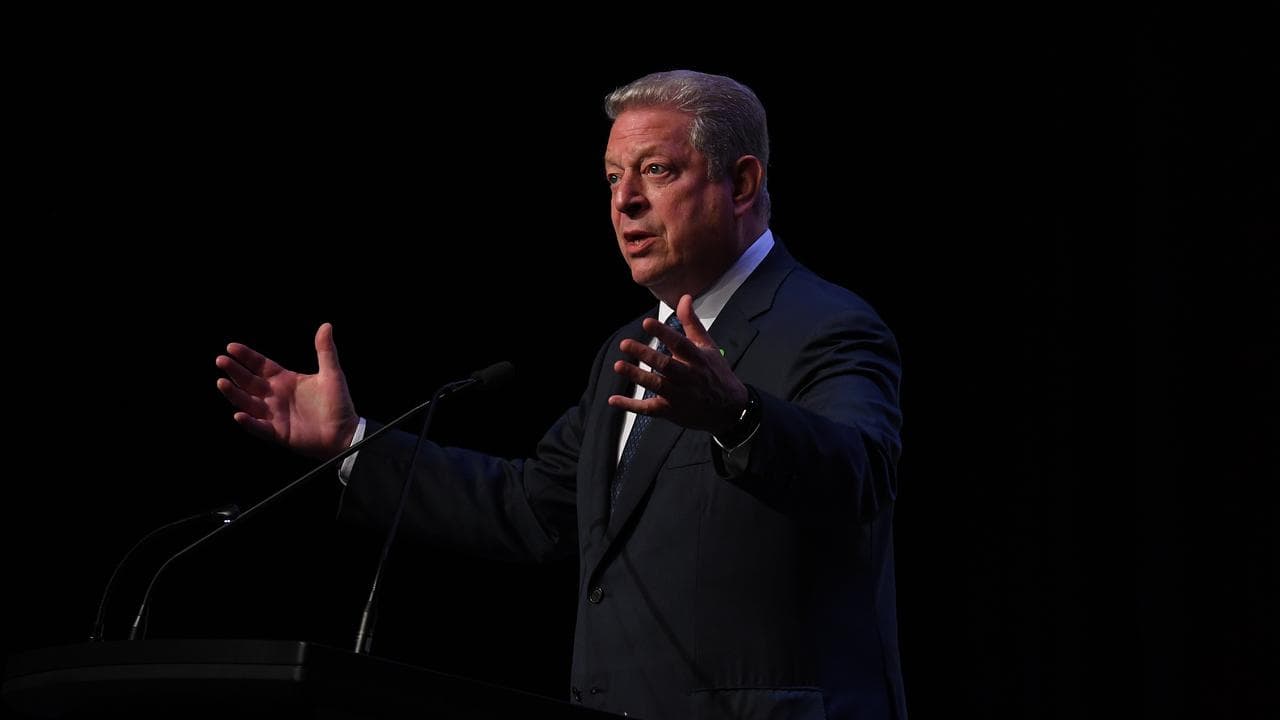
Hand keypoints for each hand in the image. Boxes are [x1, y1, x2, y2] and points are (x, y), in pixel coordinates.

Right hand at [215, 323, 358, 458]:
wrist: (345, 433)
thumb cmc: (338, 403)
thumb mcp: (331, 374)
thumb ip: (325, 351)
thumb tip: (326, 325)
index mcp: (285, 380)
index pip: (260, 365)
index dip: (246, 356)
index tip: (231, 347)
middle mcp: (275, 396)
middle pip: (249, 381)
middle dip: (234, 371)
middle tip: (221, 360)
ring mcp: (274, 415)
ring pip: (248, 403)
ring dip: (234, 394)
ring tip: (222, 382)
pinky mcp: (278, 433)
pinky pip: (259, 428)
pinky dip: (249, 422)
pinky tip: (239, 415)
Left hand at [608, 294, 747, 435]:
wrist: (729, 410)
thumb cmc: (716, 374)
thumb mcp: (708, 346)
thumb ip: (691, 323)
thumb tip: (684, 298)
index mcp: (697, 358)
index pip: (680, 344)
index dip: (664, 333)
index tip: (647, 323)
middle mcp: (688, 377)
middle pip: (666, 365)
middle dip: (645, 354)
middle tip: (625, 344)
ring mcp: (679, 395)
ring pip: (656, 385)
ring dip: (637, 376)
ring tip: (619, 366)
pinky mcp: (671, 410)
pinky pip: (649, 409)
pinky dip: (631, 406)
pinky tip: (614, 399)